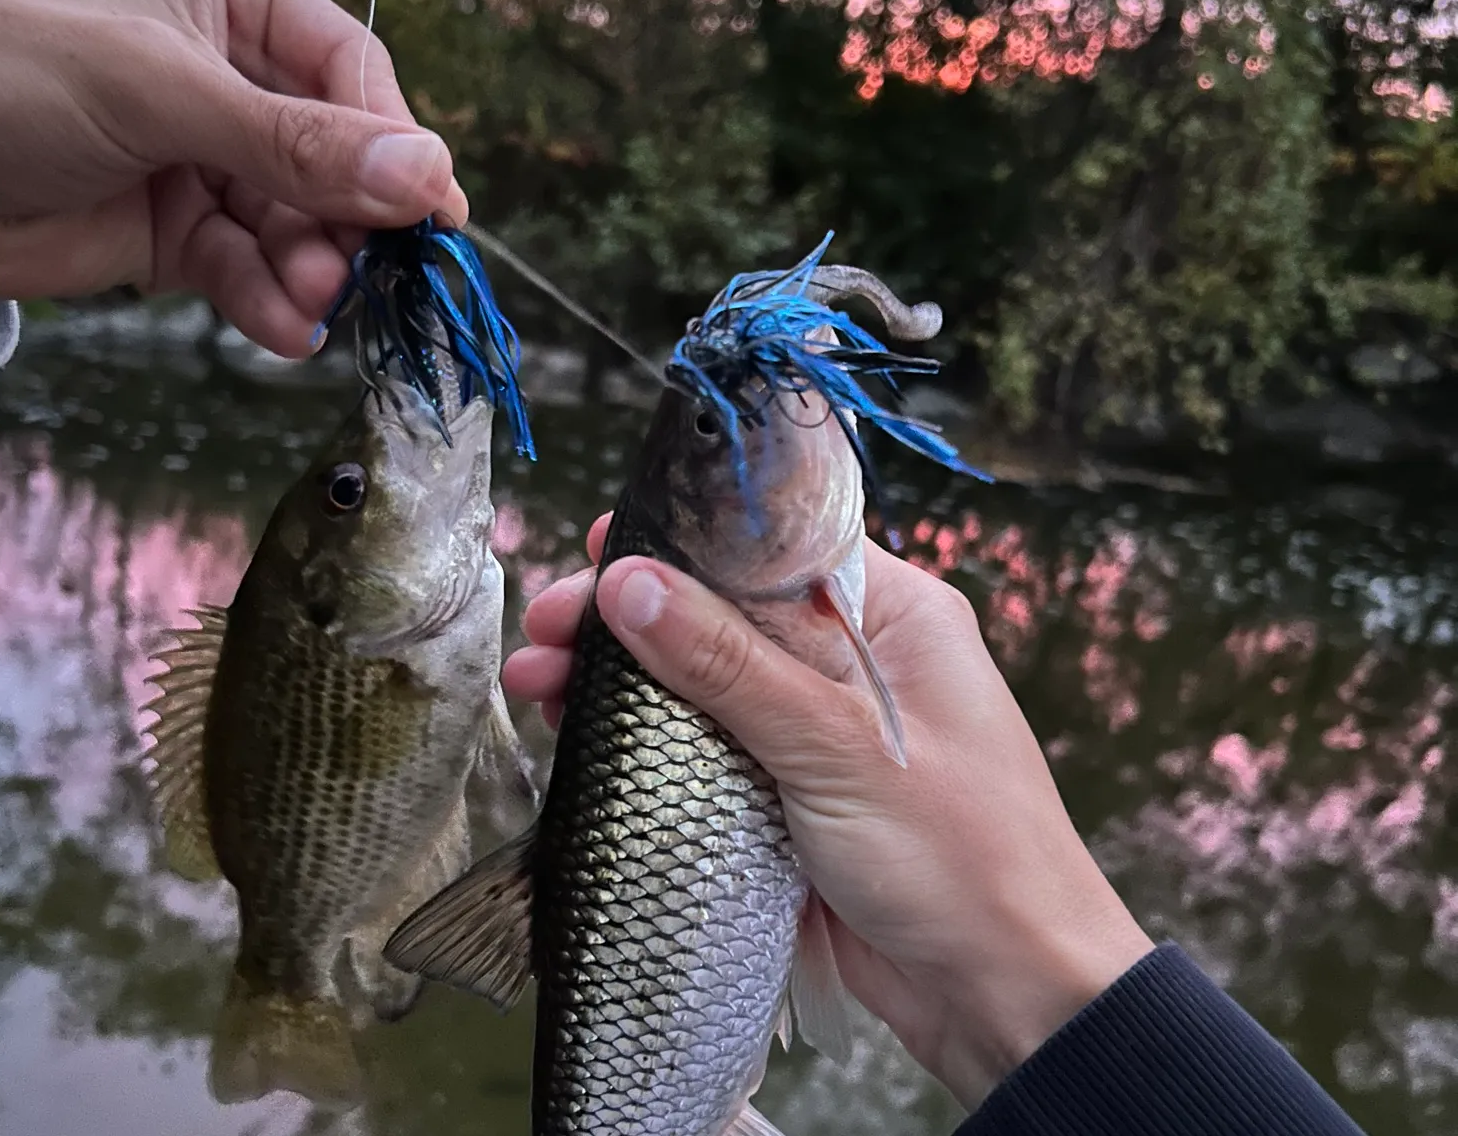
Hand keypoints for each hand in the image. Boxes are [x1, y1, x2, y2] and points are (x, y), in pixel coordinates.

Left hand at [0, 0, 465, 355]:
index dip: (393, 142)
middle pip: (337, 157)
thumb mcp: (160, 93)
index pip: (349, 71)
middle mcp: (236, 75)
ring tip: (312, 303)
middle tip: (370, 275)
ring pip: (299, 222)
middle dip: (348, 218)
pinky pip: (249, 267)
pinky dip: (269, 301)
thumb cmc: (5, 75)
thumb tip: (429, 176)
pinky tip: (283, 329)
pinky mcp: (179, 232)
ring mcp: (209, 158)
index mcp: (237, 0)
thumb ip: (295, 143)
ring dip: (312, 269)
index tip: (433, 212)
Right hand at [509, 518, 1152, 1111]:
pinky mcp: (788, 797)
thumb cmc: (963, 854)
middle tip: (548, 629)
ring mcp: (817, 731)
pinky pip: (705, 752)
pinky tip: (581, 739)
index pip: (771, 550)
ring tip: (536, 685)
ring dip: (623, 682)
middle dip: (631, 618)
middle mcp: (852, 661)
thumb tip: (629, 582)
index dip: (682, 542)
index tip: (599, 547)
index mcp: (891, 616)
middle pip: (722, 615)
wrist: (1008, 1000)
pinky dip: (646, 744)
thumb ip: (729, 664)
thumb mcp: (838, 747)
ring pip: (703, 685)